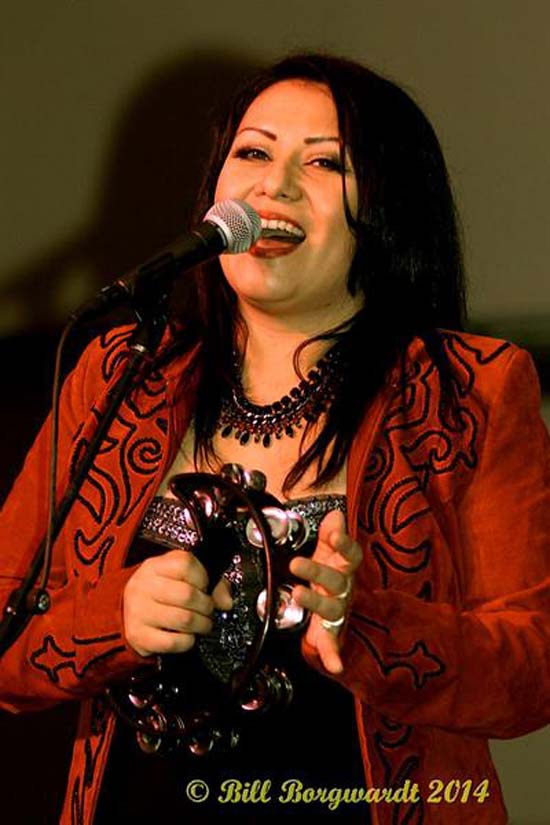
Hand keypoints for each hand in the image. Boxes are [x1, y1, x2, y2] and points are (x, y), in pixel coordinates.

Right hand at [123, 549, 232, 657]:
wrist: (128, 612)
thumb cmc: (162, 593)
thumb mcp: (182, 578)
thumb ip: (211, 584)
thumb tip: (226, 602)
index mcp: (155, 566)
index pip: (185, 564)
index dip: (203, 578)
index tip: (205, 587)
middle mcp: (143, 586)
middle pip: (187, 594)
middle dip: (206, 605)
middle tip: (207, 610)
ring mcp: (138, 611)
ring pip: (183, 619)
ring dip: (201, 625)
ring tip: (202, 624)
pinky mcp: (137, 635)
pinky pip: (173, 642)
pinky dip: (187, 642)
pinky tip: (187, 636)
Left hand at [289, 509, 361, 674]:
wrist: (333, 600)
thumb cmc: (329, 569)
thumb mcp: (328, 548)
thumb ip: (332, 531)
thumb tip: (336, 515)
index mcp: (345, 567)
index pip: (350, 554)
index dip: (343, 544)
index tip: (333, 534)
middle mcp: (344, 588)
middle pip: (335, 579)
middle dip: (317, 571)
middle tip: (295, 563)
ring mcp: (338, 610)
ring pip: (330, 607)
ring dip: (316, 602)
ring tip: (299, 595)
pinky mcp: (330, 630)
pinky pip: (332, 643)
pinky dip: (334, 655)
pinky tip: (335, 666)